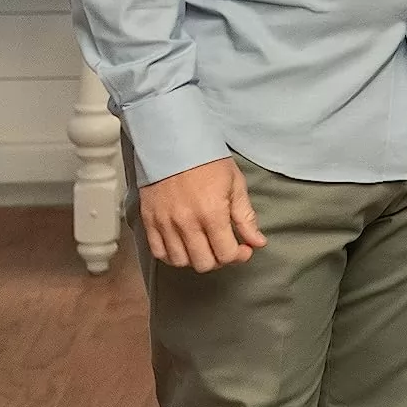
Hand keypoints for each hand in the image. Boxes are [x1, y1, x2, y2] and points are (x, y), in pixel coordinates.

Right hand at [138, 156, 266, 272]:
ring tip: (205, 244)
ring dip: (196, 259)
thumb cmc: (209, 161)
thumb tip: (258, 242)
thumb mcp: (235, 184)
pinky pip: (159, 253)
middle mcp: (187, 223)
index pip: (226, 254)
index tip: (244, 248)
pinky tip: (184, 244)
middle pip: (203, 263)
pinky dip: (172, 255)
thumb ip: (246, 217)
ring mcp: (165, 224)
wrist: (174, 144)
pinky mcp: (149, 222)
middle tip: (225, 246)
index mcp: (212, 213)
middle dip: (219, 259)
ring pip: (180, 262)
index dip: (239, 256)